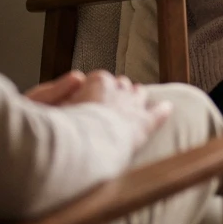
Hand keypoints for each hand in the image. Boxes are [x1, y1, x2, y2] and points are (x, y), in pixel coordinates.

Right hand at [28, 69, 172, 146]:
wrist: (89, 143)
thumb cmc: (68, 128)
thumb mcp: (55, 107)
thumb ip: (61, 96)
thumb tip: (74, 85)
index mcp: (97, 81)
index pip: (99, 80)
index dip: (96, 90)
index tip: (91, 99)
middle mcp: (118, 88)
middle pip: (120, 85)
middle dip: (118, 91)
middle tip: (113, 101)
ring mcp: (133, 105)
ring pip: (138, 94)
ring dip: (136, 97)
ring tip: (136, 99)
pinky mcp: (144, 123)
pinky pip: (157, 113)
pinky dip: (161, 110)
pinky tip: (167, 108)